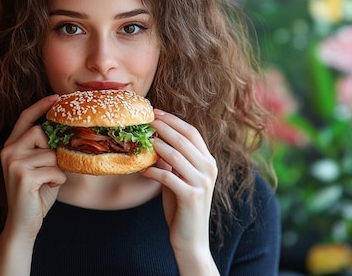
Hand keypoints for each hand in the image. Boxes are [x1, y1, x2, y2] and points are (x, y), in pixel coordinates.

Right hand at [0, 94, 65, 239]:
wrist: (23, 223)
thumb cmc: (36, 193)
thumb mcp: (41, 166)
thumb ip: (47, 149)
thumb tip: (69, 132)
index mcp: (11, 146)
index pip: (25, 118)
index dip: (40, 106)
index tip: (56, 97)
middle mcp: (8, 151)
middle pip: (40, 132)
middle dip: (52, 150)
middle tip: (50, 167)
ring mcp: (14, 163)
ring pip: (51, 154)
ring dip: (56, 169)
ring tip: (47, 182)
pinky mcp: (23, 176)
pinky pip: (54, 170)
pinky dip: (57, 181)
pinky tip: (47, 189)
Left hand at [140, 109, 216, 254]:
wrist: (191, 240)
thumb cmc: (182, 207)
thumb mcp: (179, 179)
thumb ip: (172, 161)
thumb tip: (155, 140)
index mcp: (209, 162)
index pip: (192, 132)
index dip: (173, 120)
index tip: (155, 112)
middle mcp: (209, 169)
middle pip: (183, 139)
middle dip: (163, 127)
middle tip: (145, 120)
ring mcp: (202, 182)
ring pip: (176, 155)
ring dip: (156, 146)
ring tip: (142, 141)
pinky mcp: (191, 196)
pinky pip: (167, 177)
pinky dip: (152, 171)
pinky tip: (142, 169)